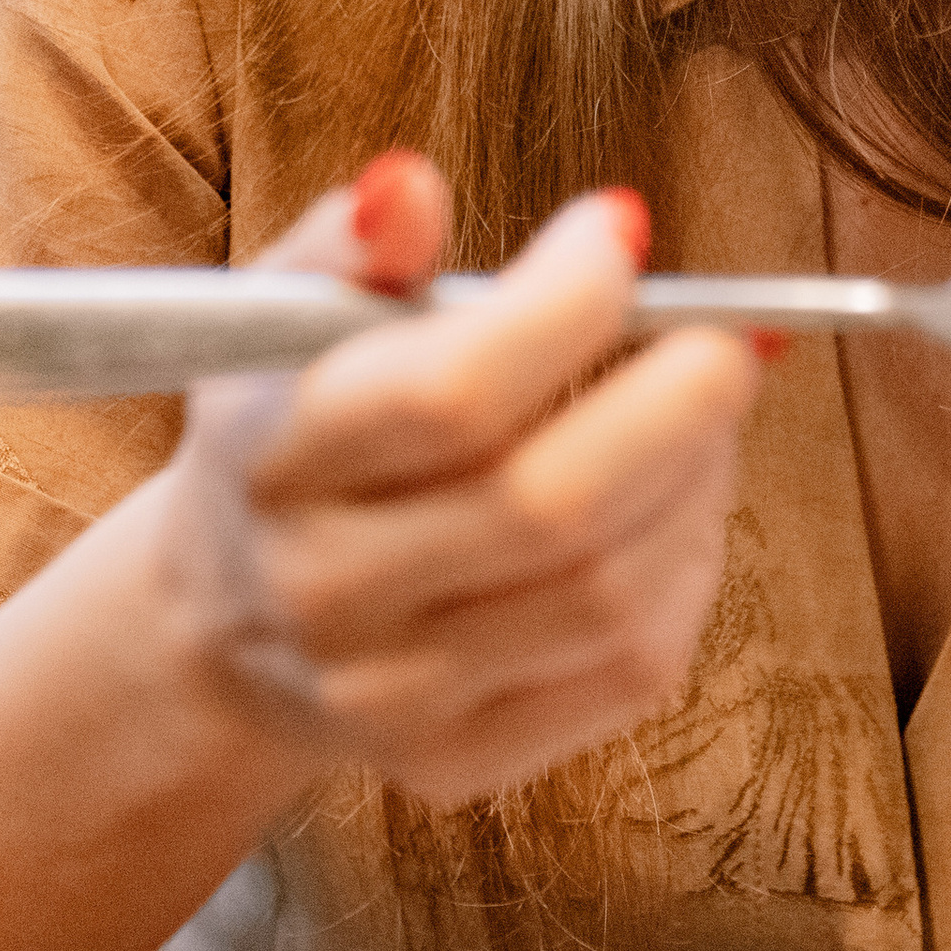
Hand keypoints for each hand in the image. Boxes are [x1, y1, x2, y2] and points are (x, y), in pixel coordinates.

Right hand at [154, 154, 762, 805]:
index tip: (620, 234)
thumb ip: (349, 247)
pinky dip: (686, 574)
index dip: (565, 306)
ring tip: (698, 416)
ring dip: (695, 489)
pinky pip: (630, 670)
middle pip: (550, 509)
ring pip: (610, 596)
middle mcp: (324, 593)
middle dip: (677, 406)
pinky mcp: (460, 762)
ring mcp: (392, 695)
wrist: (227, 626)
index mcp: (275, 462)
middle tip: (724, 341)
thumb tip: (408, 187)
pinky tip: (674, 509)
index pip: (448, 393)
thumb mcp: (280, 323)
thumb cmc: (289, 440)